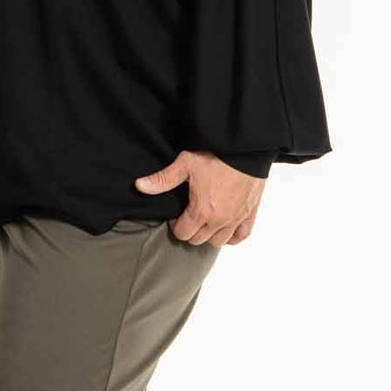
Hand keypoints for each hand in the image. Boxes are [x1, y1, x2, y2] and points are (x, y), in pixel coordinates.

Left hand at [133, 149, 264, 245]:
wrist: (245, 148)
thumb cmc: (217, 155)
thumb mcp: (186, 163)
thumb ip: (163, 179)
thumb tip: (140, 186)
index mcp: (202, 211)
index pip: (183, 233)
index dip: (175, 225)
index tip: (175, 215)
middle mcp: (220, 220)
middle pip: (198, 239)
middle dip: (190, 230)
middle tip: (187, 216)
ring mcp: (236, 219)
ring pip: (218, 241)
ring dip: (209, 234)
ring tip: (204, 221)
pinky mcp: (250, 213)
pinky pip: (241, 236)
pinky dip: (232, 235)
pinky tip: (225, 227)